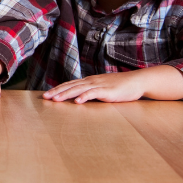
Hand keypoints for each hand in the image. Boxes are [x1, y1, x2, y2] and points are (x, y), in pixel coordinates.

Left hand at [42, 66, 182, 102]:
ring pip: (79, 89)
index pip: (70, 84)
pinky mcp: (107, 91)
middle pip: (71, 86)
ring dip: (66, 94)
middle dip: (57, 92)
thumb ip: (92, 91)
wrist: (137, 81)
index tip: (47, 94)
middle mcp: (91, 81)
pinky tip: (77, 102)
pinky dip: (85, 97)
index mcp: (89, 81)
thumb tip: (80, 96)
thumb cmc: (120, 86)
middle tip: (45, 97)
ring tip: (56, 100)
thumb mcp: (103, 88)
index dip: (58, 89)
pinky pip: (94, 94)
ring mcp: (99, 85)